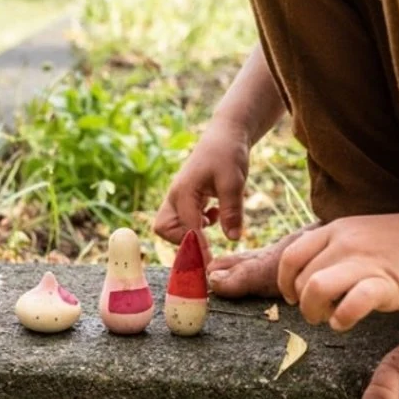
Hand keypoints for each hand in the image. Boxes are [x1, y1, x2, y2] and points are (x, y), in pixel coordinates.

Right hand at [154, 118, 249, 259]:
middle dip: (182, 241)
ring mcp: (177, 198)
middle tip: (206, 243)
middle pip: (164, 229)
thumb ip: (232, 211)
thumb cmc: (228, 154)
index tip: (210, 263)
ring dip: (188, 234)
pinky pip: (180, 221)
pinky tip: (213, 215)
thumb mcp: (234, 182)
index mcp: (184, 192)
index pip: (187, 228)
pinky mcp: (184, 200)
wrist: (225, 135)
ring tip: (212, 223)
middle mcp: (175, 196)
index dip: (198, 247)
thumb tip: (233, 239)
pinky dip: (194, 226)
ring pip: (169, 227)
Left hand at [277, 212, 398, 330]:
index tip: (293, 297)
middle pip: (300, 279)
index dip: (285, 282)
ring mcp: (365, 262)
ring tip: (327, 319)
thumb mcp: (360, 233)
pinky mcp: (388, 283)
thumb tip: (306, 273)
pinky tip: (345, 323)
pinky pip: (351, 304)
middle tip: (318, 314)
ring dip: (314, 312)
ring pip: (315, 288)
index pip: (290, 257)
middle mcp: (345, 243)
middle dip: (302, 304)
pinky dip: (342, 318)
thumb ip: (333, 248)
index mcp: (336, 229)